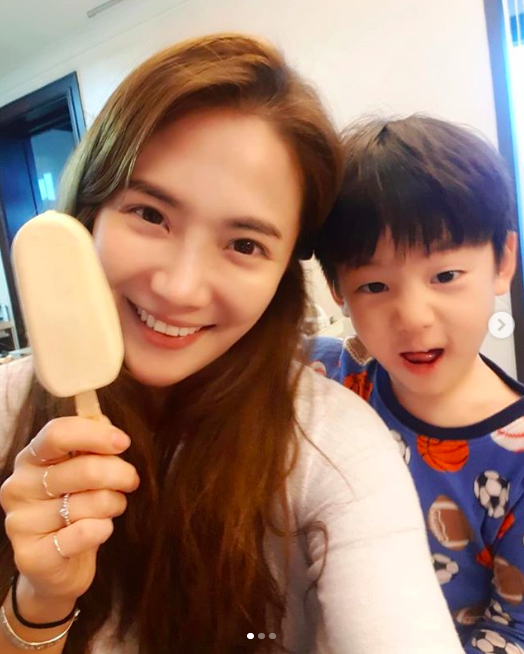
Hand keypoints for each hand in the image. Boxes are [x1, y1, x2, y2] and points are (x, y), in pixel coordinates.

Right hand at [0, 417, 138, 614]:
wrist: (58, 567)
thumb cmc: (76, 507)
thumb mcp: (82, 469)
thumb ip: (91, 443)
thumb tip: (105, 422)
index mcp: (30, 458)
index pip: (58, 433)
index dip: (96, 434)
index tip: (123, 442)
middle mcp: (18, 486)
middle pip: (84, 468)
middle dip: (120, 473)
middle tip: (130, 480)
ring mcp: (20, 522)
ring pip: (92, 502)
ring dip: (114, 503)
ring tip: (112, 507)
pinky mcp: (32, 555)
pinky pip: (86, 532)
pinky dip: (104, 529)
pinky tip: (100, 529)